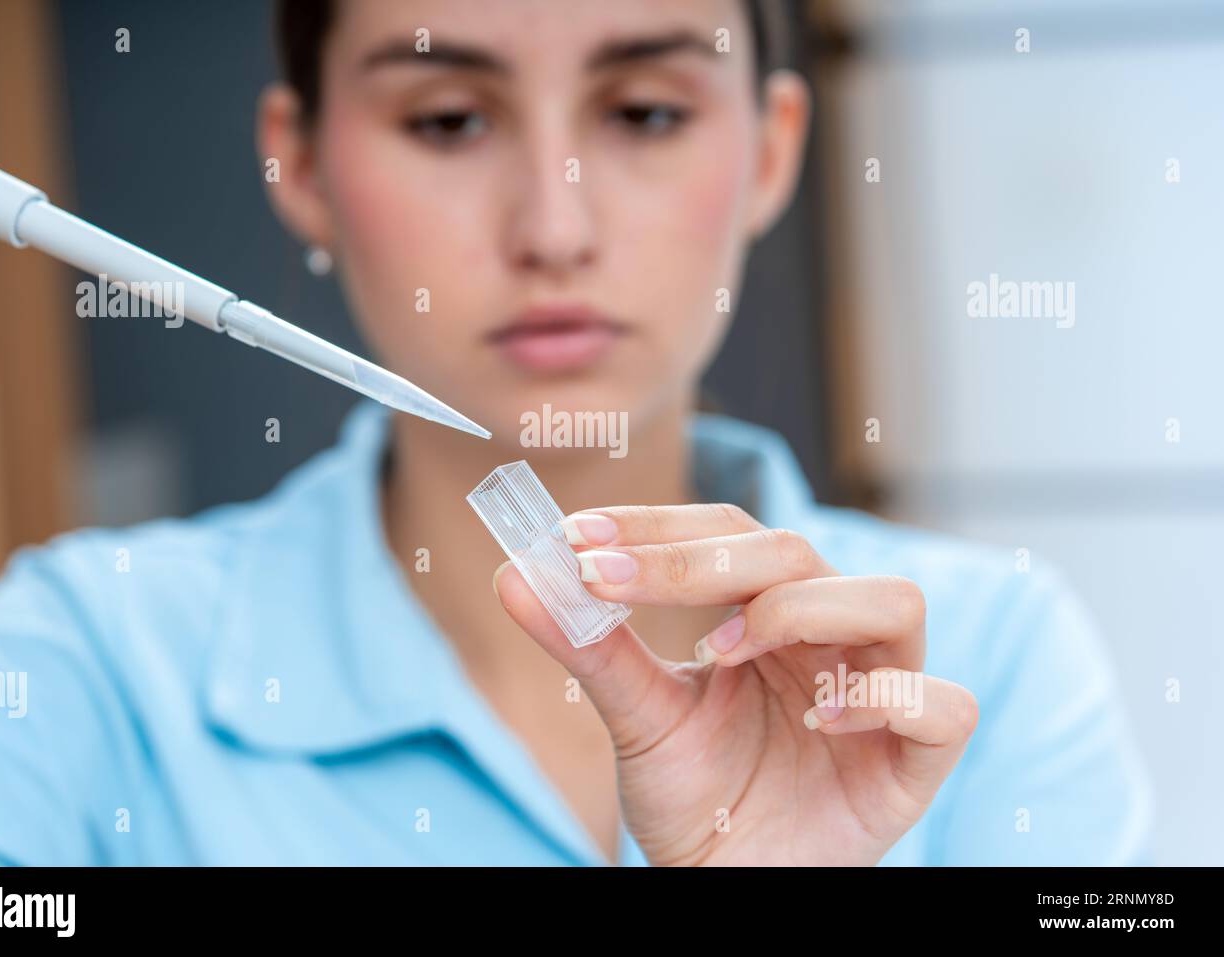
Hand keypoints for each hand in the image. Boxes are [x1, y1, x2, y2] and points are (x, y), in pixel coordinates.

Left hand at [493, 504, 978, 865]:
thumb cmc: (695, 794)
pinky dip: (882, 700)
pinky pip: (942, 708)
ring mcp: (881, 692)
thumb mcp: (635, 717)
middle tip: (613, 580)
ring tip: (723, 651)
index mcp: (769, 612)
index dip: (656, 526)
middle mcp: (830, 637)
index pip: (729, 533)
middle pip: (797, 553)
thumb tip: (512, 576)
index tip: (575, 537)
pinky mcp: (915, 761)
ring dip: (800, 610)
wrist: (726, 881)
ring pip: (895, 602)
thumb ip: (588, 646)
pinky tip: (814, 718)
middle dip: (699, 561)